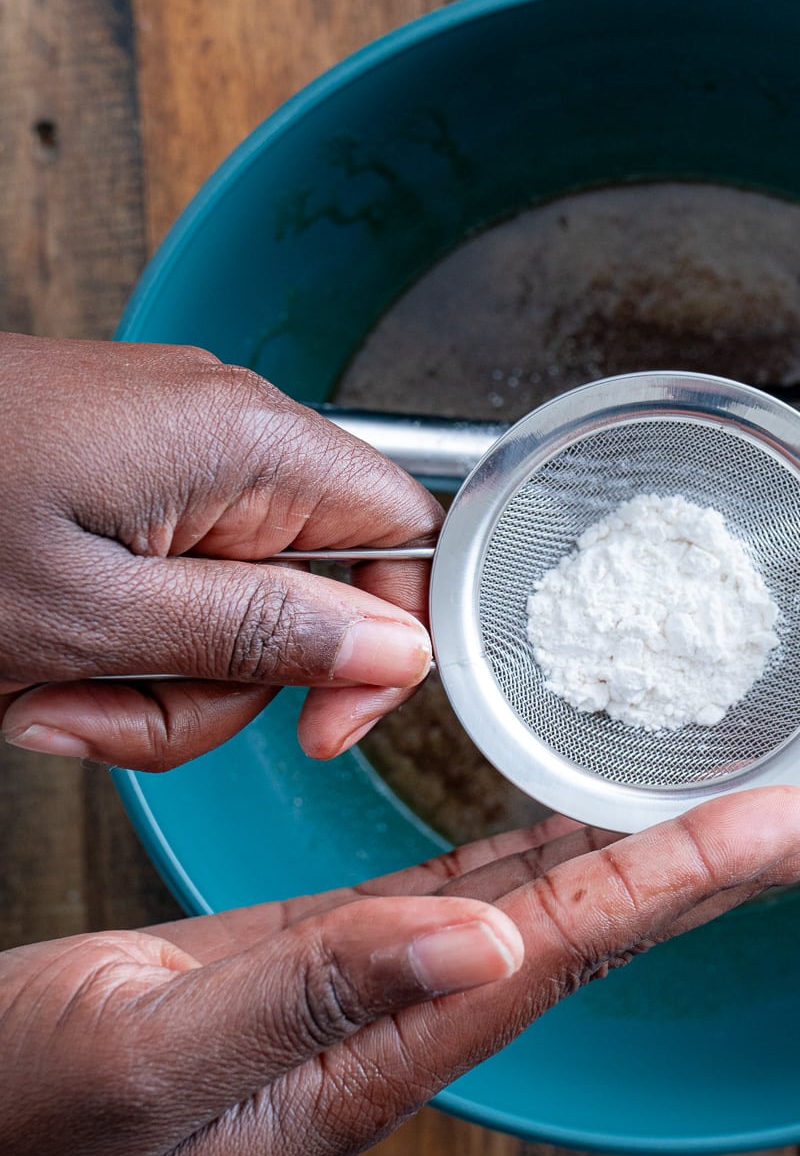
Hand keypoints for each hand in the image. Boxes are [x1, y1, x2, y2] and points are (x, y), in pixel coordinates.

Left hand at [0, 334, 442, 767]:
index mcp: (246, 442)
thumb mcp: (94, 616)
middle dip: (212, 688)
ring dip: (143, 680)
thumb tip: (396, 646)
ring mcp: (168, 447)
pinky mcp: (119, 470)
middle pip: (307, 594)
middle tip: (99, 709)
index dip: (384, 647)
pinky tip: (31, 653)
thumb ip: (261, 633)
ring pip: (227, 606)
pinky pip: (164, 579)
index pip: (407, 538)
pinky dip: (108, 639)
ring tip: (39, 689)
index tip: (318, 726)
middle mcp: (225, 428)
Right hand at [0, 786, 799, 1155]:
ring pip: (543, 906)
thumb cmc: (27, 1106)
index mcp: (377, 1056)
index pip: (572, 948)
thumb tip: (472, 946)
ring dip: (648, 850)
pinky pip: (463, 891)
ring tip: (743, 800)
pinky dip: (537, 847)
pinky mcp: (325, 961)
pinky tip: (577, 817)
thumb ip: (309, 1001)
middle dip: (720, 863)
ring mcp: (370, 993)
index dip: (696, 875)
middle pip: (594, 929)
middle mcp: (402, 1024)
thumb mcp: (150, 1055)